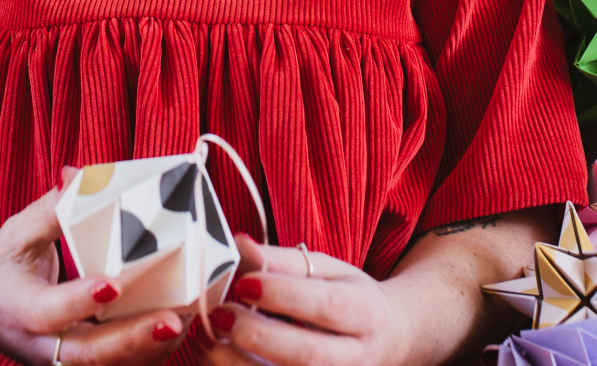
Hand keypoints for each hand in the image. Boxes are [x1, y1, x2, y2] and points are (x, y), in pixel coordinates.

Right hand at [0, 169, 190, 364]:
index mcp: (18, 309)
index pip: (48, 312)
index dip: (79, 301)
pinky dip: (149, 352)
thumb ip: (51, 208)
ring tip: (188, 320)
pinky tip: (180, 326)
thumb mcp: (16, 232)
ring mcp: (61, 363)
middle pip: (88, 354)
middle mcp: (40, 346)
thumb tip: (79, 175)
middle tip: (172, 320)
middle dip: (132, 339)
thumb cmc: (4, 266)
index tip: (112, 285)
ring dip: (149, 349)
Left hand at [193, 236, 407, 365]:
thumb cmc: (348, 298)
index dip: (284, 295)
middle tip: (221, 315)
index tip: (244, 281)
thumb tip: (241, 243)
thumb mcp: (327, 269)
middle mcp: (357, 357)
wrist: (384, 339)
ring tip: (212, 341)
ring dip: (243, 365)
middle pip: (308, 355)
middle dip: (259, 337)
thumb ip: (283, 260)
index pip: (327, 306)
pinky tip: (220, 359)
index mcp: (365, 313)